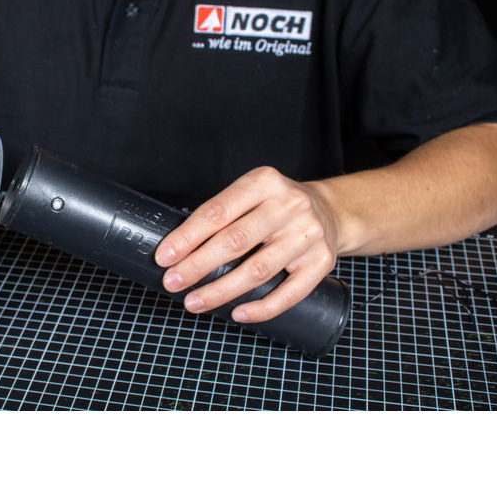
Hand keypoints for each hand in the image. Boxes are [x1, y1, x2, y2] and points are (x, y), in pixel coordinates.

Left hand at [154, 166, 339, 322]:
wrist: (331, 211)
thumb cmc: (275, 206)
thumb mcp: (251, 195)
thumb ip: (221, 215)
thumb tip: (177, 250)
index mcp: (263, 182)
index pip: (216, 212)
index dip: (187, 237)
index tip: (164, 257)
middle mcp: (288, 205)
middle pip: (234, 241)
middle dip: (197, 266)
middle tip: (172, 283)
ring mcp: (307, 234)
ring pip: (257, 270)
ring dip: (221, 291)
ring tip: (194, 302)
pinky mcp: (322, 262)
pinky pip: (289, 293)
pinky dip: (260, 308)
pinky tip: (237, 314)